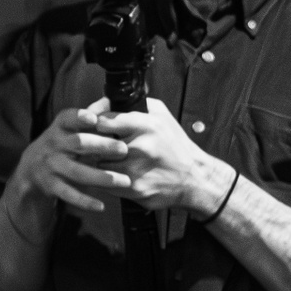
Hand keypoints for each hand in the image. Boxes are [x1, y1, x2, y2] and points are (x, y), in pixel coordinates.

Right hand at [5, 98, 131, 220]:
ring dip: (101, 177)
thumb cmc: (60, 146)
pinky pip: (68, 194)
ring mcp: (50, 166)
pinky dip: (85, 201)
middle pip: (77, 143)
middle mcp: (53, 145)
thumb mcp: (68, 129)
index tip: (94, 118)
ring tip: (124, 181)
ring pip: (76, 171)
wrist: (30, 172)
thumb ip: (89, 117)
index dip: (80, 117)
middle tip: (124, 150)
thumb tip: (111, 100)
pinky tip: (101, 205)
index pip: (68, 118)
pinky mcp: (50, 185)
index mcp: (59, 128)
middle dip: (101, 146)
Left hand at [96, 98, 233, 213]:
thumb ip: (133, 104)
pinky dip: (106, 178)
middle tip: (97, 146)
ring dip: (100, 162)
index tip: (97, 128)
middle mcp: (142, 147)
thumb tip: (105, 102)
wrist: (195, 179)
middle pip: (97, 144)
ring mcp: (137, 169)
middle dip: (95, 145)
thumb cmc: (175, 145)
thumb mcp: (160, 115)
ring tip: (111, 160)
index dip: (96, 124)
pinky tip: (116, 174)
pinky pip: (106, 182)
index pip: (103, 121)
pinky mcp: (134, 189)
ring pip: (99, 164)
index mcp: (147, 126)